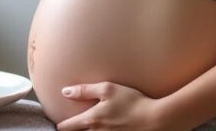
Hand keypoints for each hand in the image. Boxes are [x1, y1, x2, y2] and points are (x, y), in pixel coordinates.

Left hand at [55, 81, 187, 130]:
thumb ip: (84, 90)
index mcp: (91, 120)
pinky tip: (103, 130)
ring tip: (87, 127)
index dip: (60, 125)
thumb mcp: (108, 89)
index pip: (66, 127)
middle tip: (72, 126)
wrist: (155, 120)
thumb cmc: (132, 102)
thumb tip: (65, 92)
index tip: (60, 123)